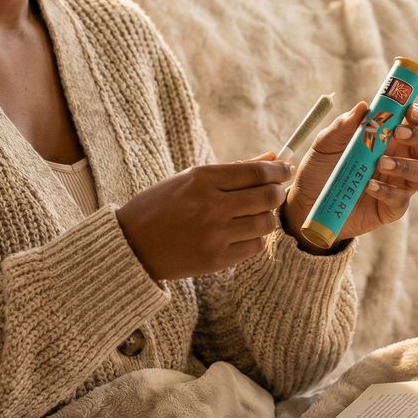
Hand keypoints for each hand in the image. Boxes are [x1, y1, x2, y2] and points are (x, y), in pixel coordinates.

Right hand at [116, 160, 292, 280]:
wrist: (131, 246)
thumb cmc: (160, 206)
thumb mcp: (190, 179)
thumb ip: (233, 170)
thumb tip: (272, 157)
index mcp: (202, 179)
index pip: (256, 172)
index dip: (279, 170)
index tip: (286, 169)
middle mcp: (211, 206)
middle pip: (267, 196)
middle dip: (278, 191)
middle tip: (276, 190)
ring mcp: (215, 235)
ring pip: (266, 223)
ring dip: (266, 216)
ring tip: (255, 213)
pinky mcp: (217, 260)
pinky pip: (255, 246)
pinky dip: (255, 238)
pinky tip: (243, 232)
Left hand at [282, 102, 417, 252]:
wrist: (306, 203)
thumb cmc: (320, 168)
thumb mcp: (325, 144)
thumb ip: (342, 126)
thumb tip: (363, 107)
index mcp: (391, 137)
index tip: (410, 110)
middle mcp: (402, 157)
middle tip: (400, 134)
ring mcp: (399, 183)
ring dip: (408, 165)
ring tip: (380, 163)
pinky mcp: (392, 208)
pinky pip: (403, 199)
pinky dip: (389, 191)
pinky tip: (370, 186)